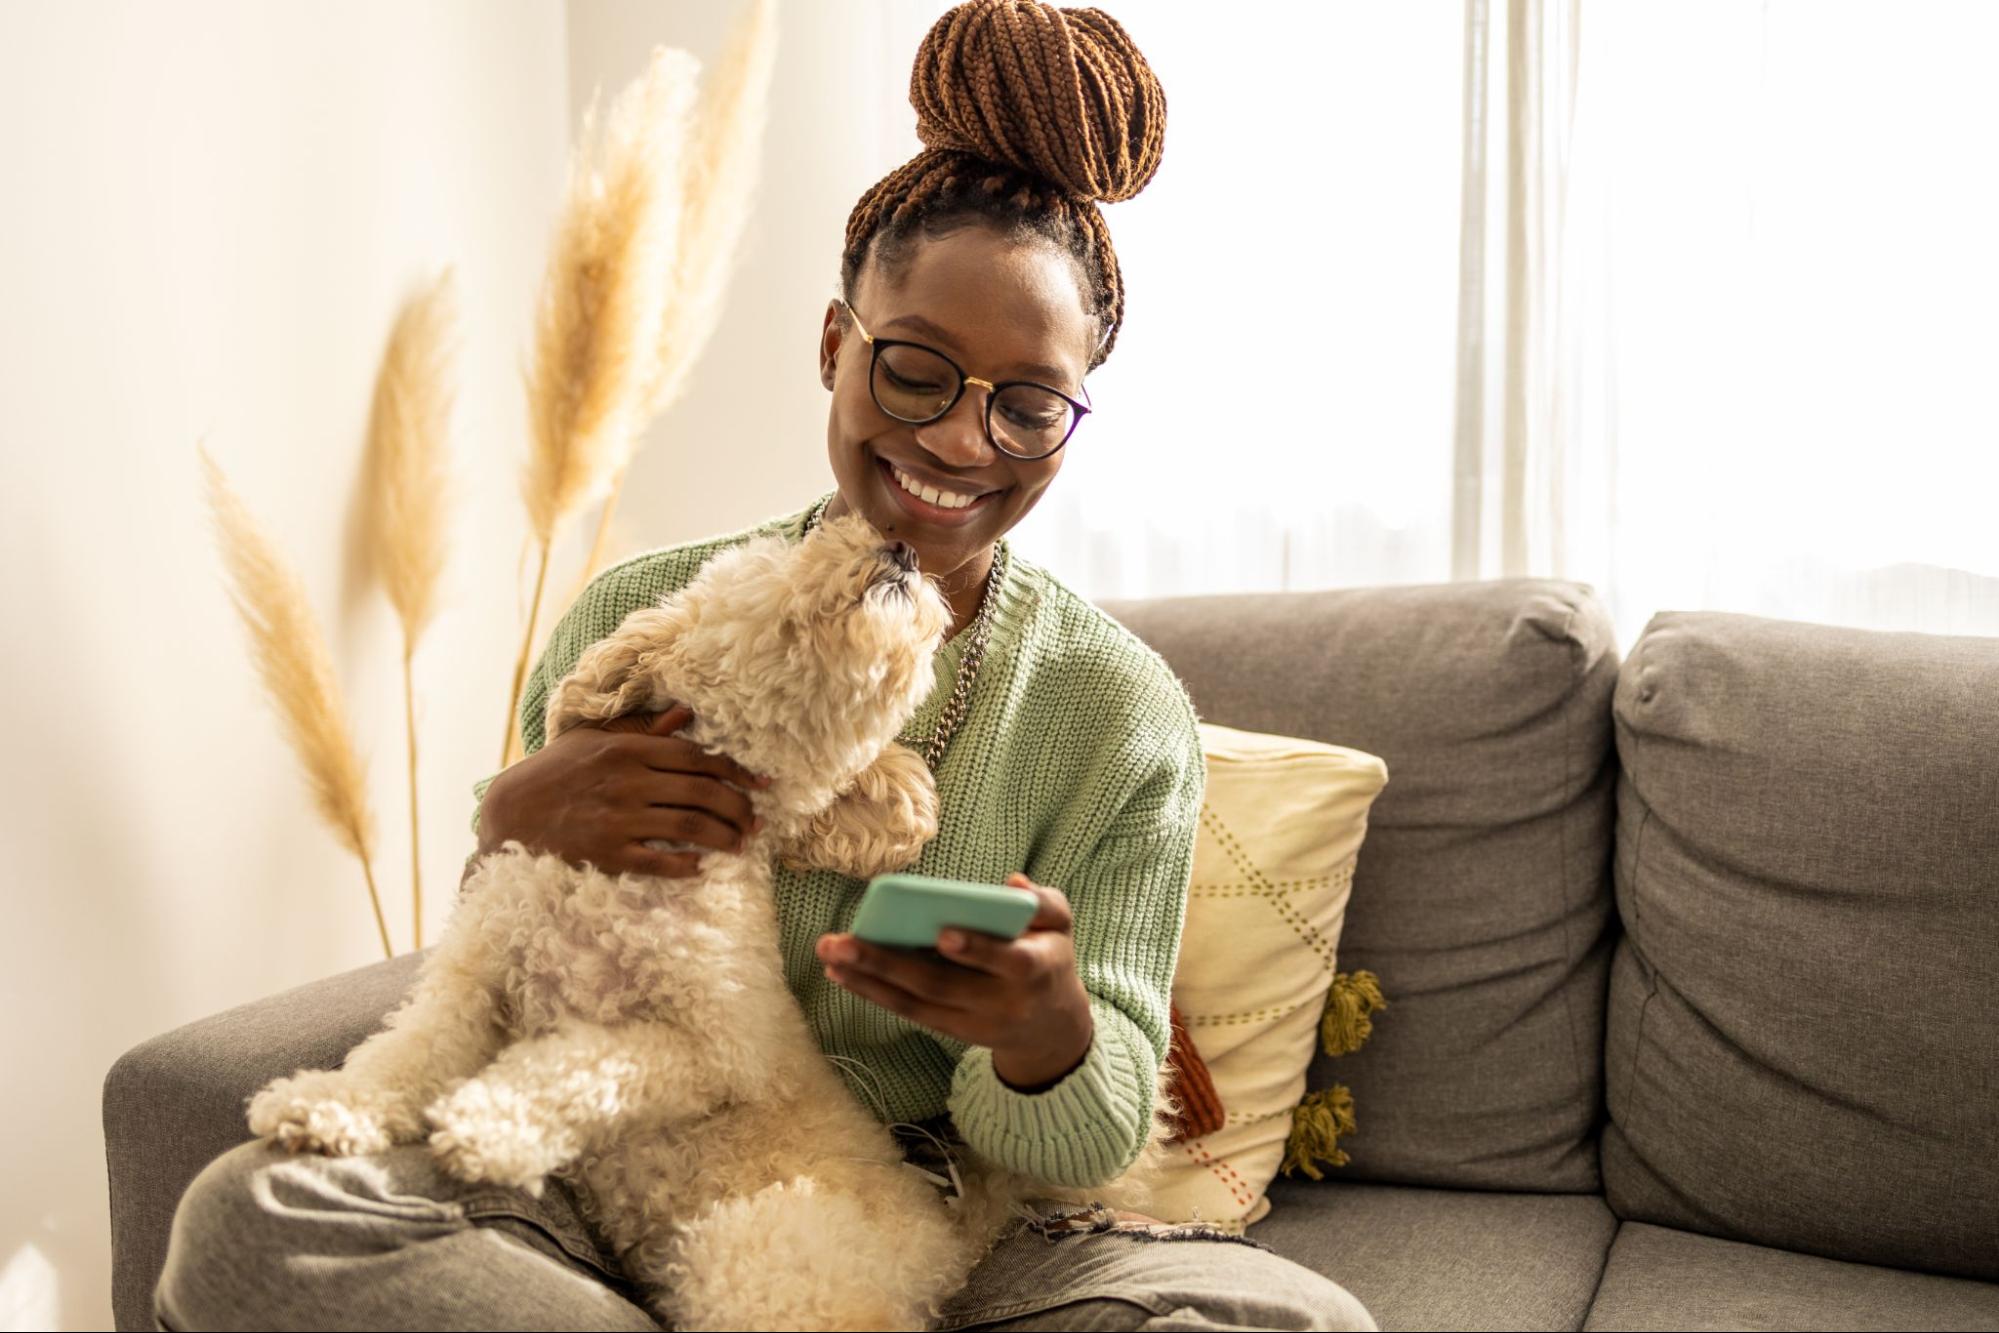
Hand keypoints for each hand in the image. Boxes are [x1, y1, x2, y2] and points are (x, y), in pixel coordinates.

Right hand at [477, 704, 770, 878]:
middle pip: (701, 793)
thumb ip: (642, 729)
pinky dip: (685, 865)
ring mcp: (618, 820)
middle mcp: (627, 782)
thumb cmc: (555, 773)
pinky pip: (658, 862)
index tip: (761, 784)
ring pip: (689, 828)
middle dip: (739, 808)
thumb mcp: (594, 741)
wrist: (509, 814)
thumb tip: (686, 714)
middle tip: (758, 821)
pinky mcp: (607, 854)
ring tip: (740, 843)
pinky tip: (700, 866)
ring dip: (724, 837)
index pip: (696, 758)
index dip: (735, 771)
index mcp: (627, 751)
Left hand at [815, 873, 1094, 1091]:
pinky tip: (842, 974)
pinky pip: (910, 1012)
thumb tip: (1014, 884)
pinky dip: (874, 993)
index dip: (977, 949)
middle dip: (889, 962)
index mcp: (1035, 969)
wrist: (1050, 1028)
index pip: (1008, 960)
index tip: (943, 933)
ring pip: (917, 1002)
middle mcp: (1002, 1002)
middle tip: (843, 943)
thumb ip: (1046, 902)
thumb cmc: (1049, 956)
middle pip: (942, 984)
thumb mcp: (1061, 926)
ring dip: (869, 980)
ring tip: (830, 957)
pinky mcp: (951, 1030)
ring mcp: (973, 1022)